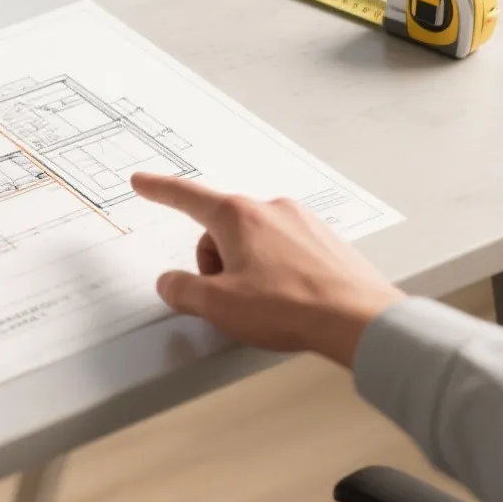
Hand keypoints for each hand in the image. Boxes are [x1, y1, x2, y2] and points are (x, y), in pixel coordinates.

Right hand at [131, 172, 405, 366]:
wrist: (359, 319)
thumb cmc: (291, 308)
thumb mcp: (218, 306)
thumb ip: (183, 290)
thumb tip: (171, 283)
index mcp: (238, 217)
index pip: (187, 197)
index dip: (160, 190)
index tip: (143, 182)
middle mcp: (270, 210)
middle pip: (221, 230)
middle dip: (215, 263)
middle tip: (227, 300)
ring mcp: (302, 222)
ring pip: (254, 241)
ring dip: (247, 269)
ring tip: (265, 305)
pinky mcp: (325, 240)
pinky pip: (285, 250)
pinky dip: (277, 272)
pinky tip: (288, 300)